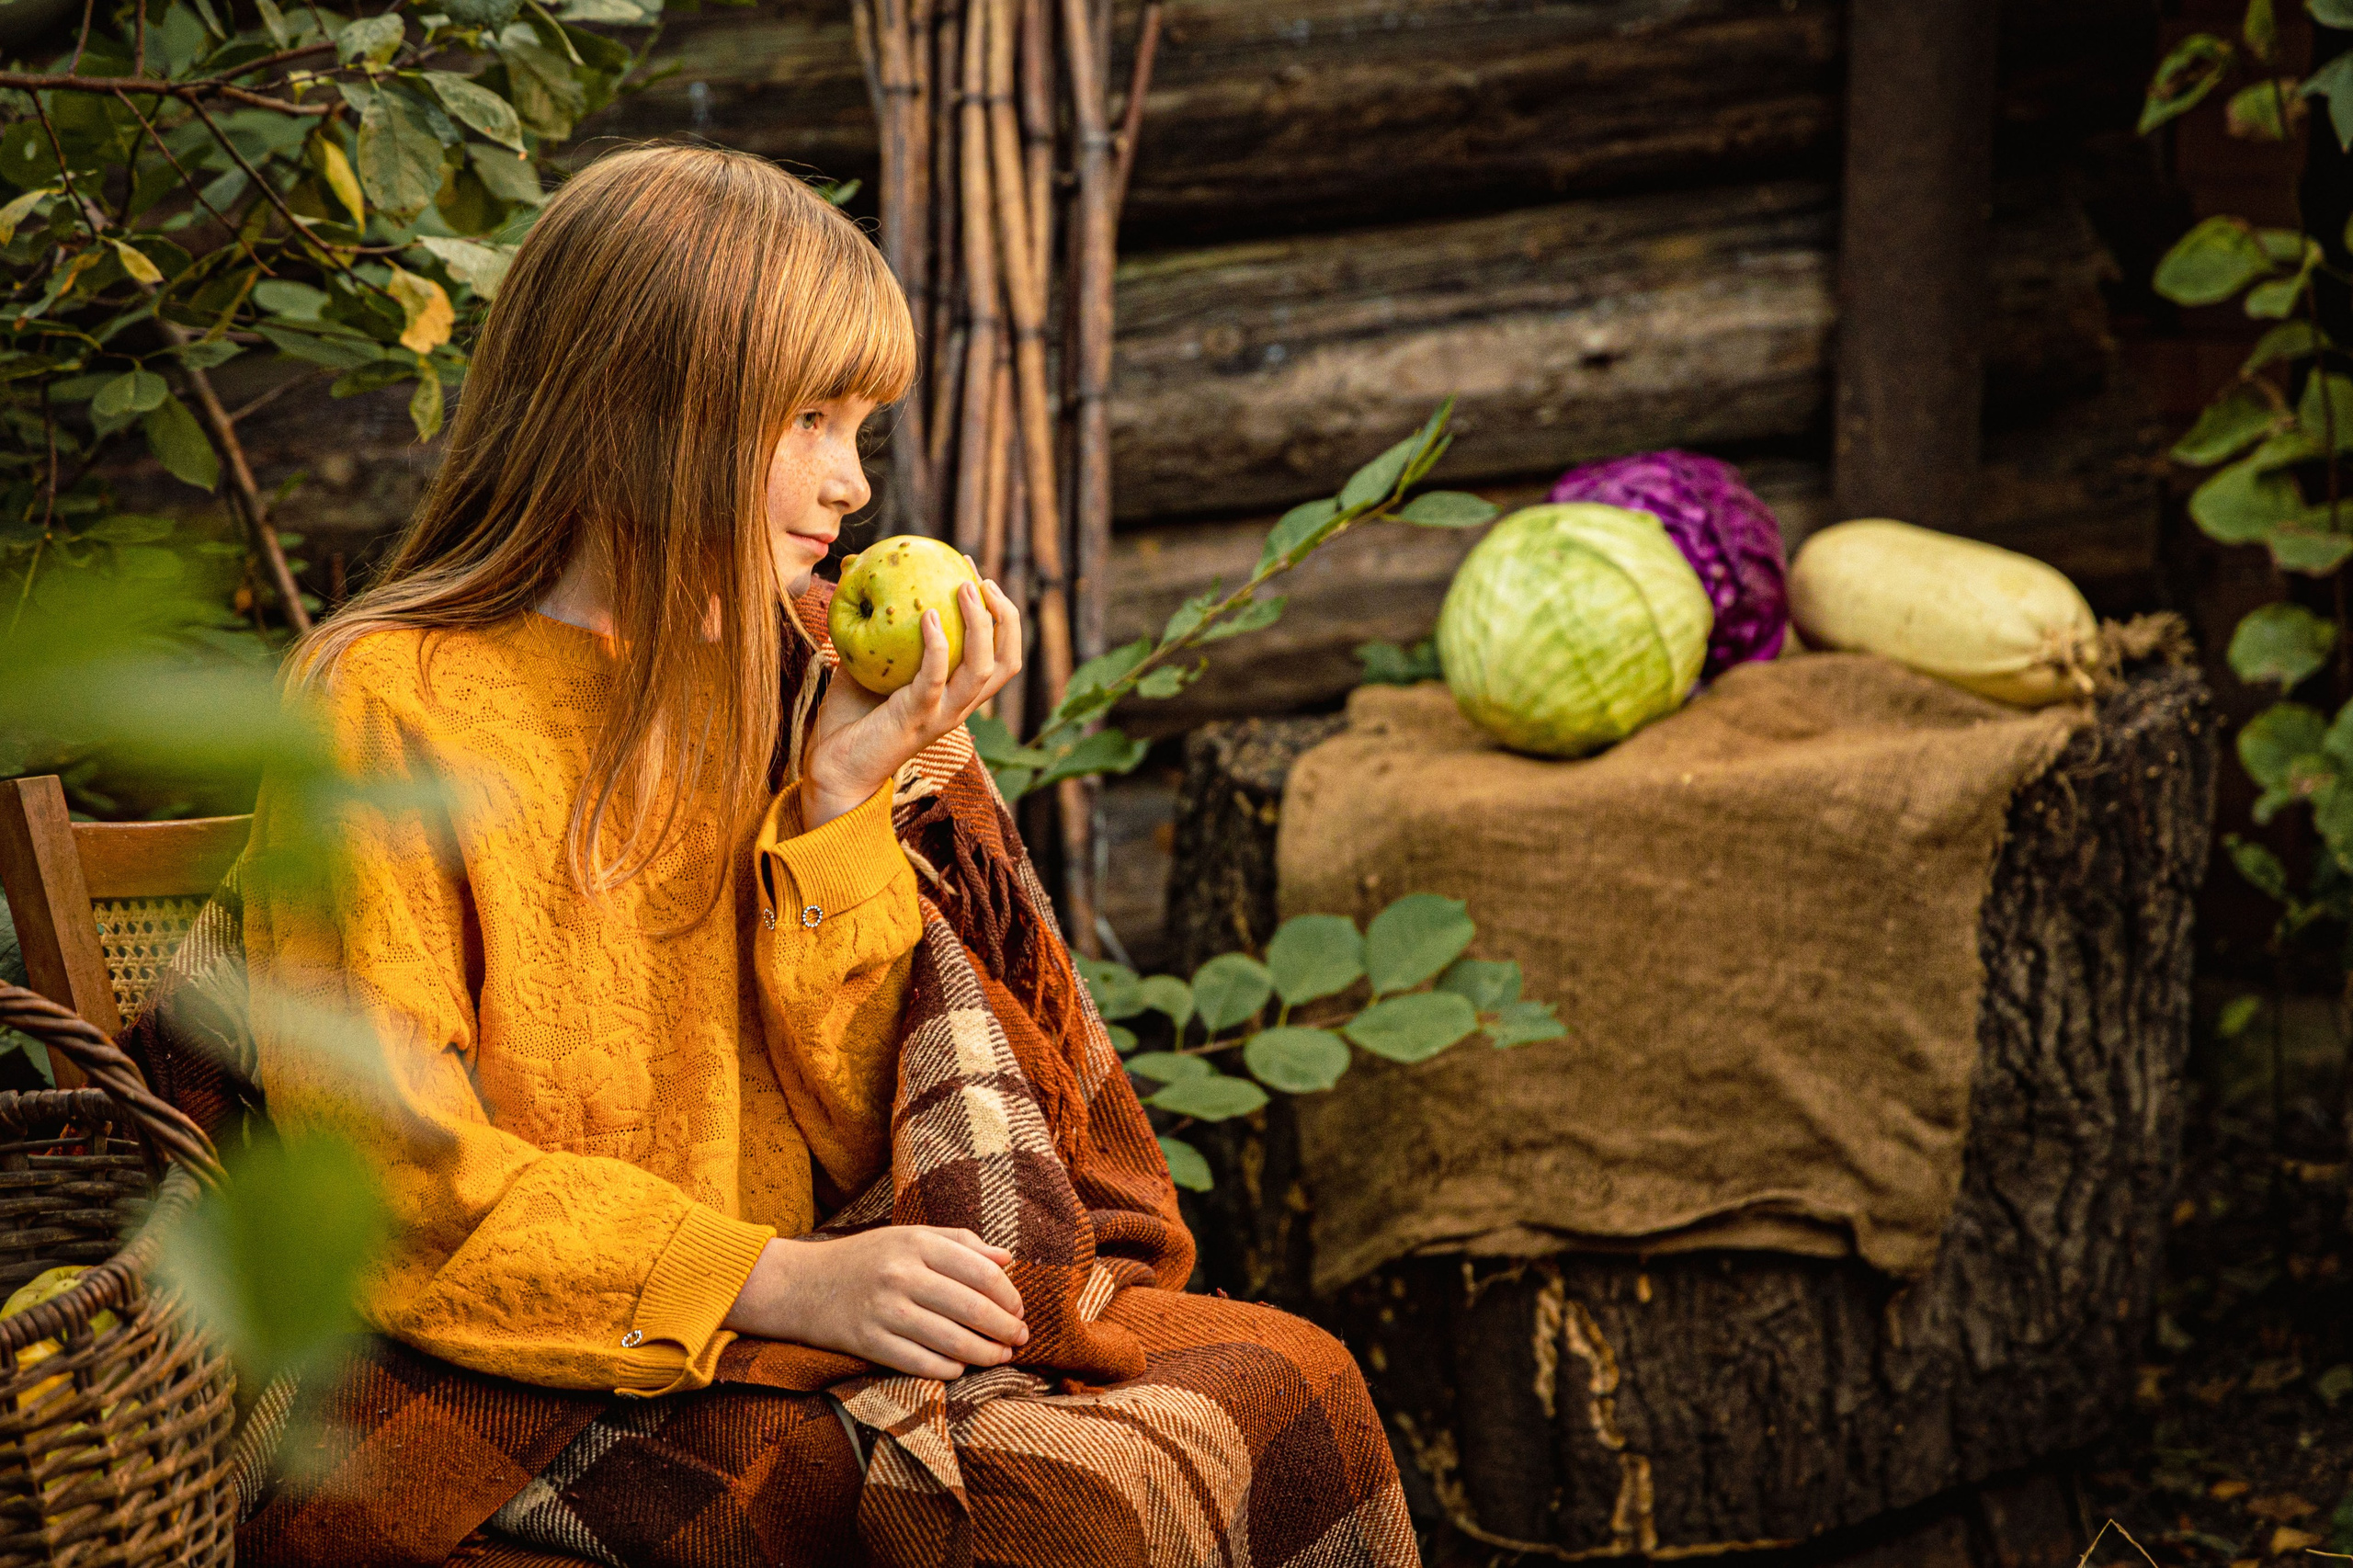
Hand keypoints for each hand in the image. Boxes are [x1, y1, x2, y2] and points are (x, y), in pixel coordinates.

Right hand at [724, 1225, 1028, 1378]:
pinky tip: (962, 1368)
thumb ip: (961, 1243)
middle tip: (1020, 1340)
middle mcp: (901, 1275)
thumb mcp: (910, 1237)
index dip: (1010, 1296)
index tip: (1020, 1310)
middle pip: (972, 1309)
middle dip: (1005, 1329)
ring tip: (1000, 1357)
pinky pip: (922, 1364)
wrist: (802, 1285)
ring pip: (952, 1341)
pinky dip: (950, 1370)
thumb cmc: (866, 1258)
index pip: (982, 1272)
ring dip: (986, 1354)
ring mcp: (884, 1310)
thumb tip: (1008, 1259)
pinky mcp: (868, 1342)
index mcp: (917, 1243)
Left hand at [803, 575, 1022, 827]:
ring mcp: (941, 715)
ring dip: (980, 625)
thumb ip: (877, 626)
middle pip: (1007, 662)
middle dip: (1006, 617)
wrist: (831, 767)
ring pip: (982, 670)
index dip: (1000, 615)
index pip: (998, 654)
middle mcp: (959, 706)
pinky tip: (929, 616)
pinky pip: (935, 679)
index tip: (976, 574)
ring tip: (966, 586)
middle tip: (983, 579)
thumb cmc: (849, 716)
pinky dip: (937, 646)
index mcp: (957, 694)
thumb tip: (858, 567)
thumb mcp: (869, 661)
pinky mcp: (916, 719)